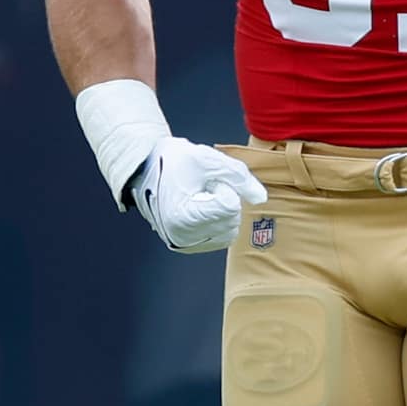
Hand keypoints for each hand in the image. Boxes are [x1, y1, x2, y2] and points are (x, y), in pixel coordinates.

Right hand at [134, 137, 267, 253]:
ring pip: (230, 231)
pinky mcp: (187, 246)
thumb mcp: (209, 159)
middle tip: (203, 186)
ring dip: (223, 211)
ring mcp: (183, 243)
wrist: (145, 169)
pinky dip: (219, 222)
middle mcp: (181, 235)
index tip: (205, 180)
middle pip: (232, 220)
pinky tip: (201, 207)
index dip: (224, 186)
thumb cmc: (173, 161)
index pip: (230, 206)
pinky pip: (220, 239)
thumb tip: (261, 198)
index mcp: (183, 215)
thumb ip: (240, 177)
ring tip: (201, 196)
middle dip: (225, 198)